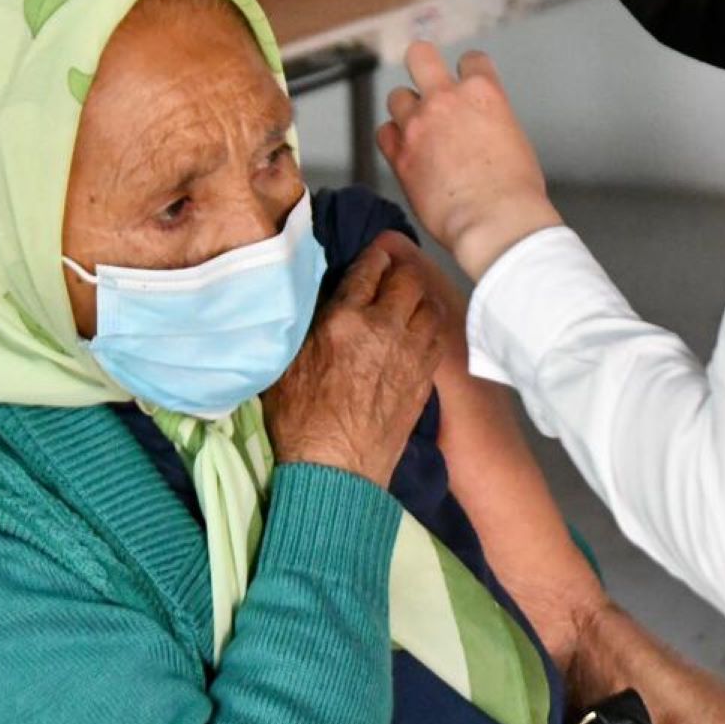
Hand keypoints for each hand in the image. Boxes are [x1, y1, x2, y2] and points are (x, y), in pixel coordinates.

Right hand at [261, 241, 445, 486]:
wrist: (335, 469)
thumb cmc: (299, 419)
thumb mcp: (287, 362)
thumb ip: (308, 323)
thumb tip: (319, 299)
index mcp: (344, 318)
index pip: (369, 268)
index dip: (375, 256)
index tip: (376, 254)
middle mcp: (384, 328)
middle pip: (408, 279)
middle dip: (402, 270)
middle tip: (394, 274)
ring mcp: (410, 352)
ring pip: (430, 305)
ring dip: (420, 298)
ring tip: (409, 301)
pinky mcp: (425, 376)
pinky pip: (438, 336)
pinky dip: (431, 326)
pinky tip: (420, 330)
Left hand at [377, 41, 563, 279]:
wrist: (494, 221)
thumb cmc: (514, 191)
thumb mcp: (515, 141)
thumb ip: (491, 123)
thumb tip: (480, 131)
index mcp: (483, 93)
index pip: (471, 61)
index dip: (470, 71)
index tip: (467, 81)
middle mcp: (446, 100)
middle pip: (420, 56)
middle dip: (423, 64)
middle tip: (427, 79)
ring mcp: (418, 125)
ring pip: (397, 96)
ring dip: (407, 110)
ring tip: (419, 129)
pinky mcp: (400, 155)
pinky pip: (384, 133)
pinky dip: (394, 139)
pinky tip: (406, 150)